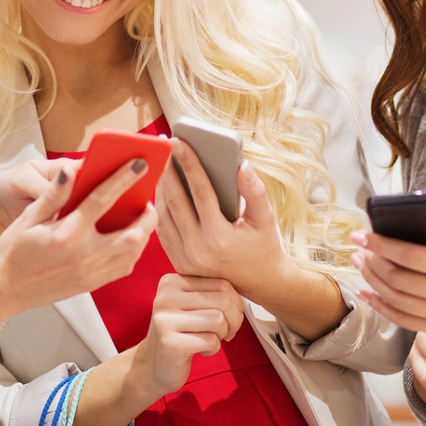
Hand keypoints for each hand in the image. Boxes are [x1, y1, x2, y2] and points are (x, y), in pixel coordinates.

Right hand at [0, 159, 157, 316]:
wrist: (5, 288)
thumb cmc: (14, 251)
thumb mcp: (29, 217)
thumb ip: (54, 193)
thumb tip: (70, 171)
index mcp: (67, 234)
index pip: (102, 200)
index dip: (124, 179)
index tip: (140, 164)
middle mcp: (83, 255)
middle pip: (132, 234)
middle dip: (146, 215)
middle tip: (145, 200)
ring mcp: (90, 273)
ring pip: (133, 253)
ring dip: (143, 234)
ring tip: (140, 218)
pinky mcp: (92, 284)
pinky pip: (124, 267)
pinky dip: (133, 251)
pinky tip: (128, 238)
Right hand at [131, 273, 243, 399]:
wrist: (152, 366)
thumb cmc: (179, 334)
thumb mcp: (190, 306)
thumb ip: (211, 293)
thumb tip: (244, 292)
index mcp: (172, 282)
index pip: (221, 283)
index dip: (236, 303)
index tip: (230, 318)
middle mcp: (165, 297)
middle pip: (222, 300)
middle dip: (234, 320)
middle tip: (228, 332)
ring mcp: (165, 319)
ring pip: (218, 320)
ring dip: (223, 334)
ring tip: (213, 340)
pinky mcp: (169, 343)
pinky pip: (210, 341)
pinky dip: (214, 349)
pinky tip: (202, 351)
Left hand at [155, 139, 290, 299]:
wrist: (259, 283)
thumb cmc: (263, 245)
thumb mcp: (266, 218)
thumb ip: (255, 190)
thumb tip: (241, 164)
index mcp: (220, 238)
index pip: (200, 193)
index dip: (189, 164)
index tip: (179, 142)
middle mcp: (198, 250)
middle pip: (175, 201)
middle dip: (167, 169)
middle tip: (162, 145)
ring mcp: (184, 258)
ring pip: (164, 215)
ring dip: (160, 186)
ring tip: (160, 162)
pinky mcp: (177, 262)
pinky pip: (162, 229)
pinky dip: (159, 206)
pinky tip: (161, 186)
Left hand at [353, 205, 425, 360]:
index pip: (409, 256)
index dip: (381, 244)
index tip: (361, 233)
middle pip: (396, 278)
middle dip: (371, 260)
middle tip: (357, 247)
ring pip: (395, 298)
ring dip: (371, 279)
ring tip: (359, 262)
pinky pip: (401, 319)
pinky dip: (379, 306)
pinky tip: (366, 291)